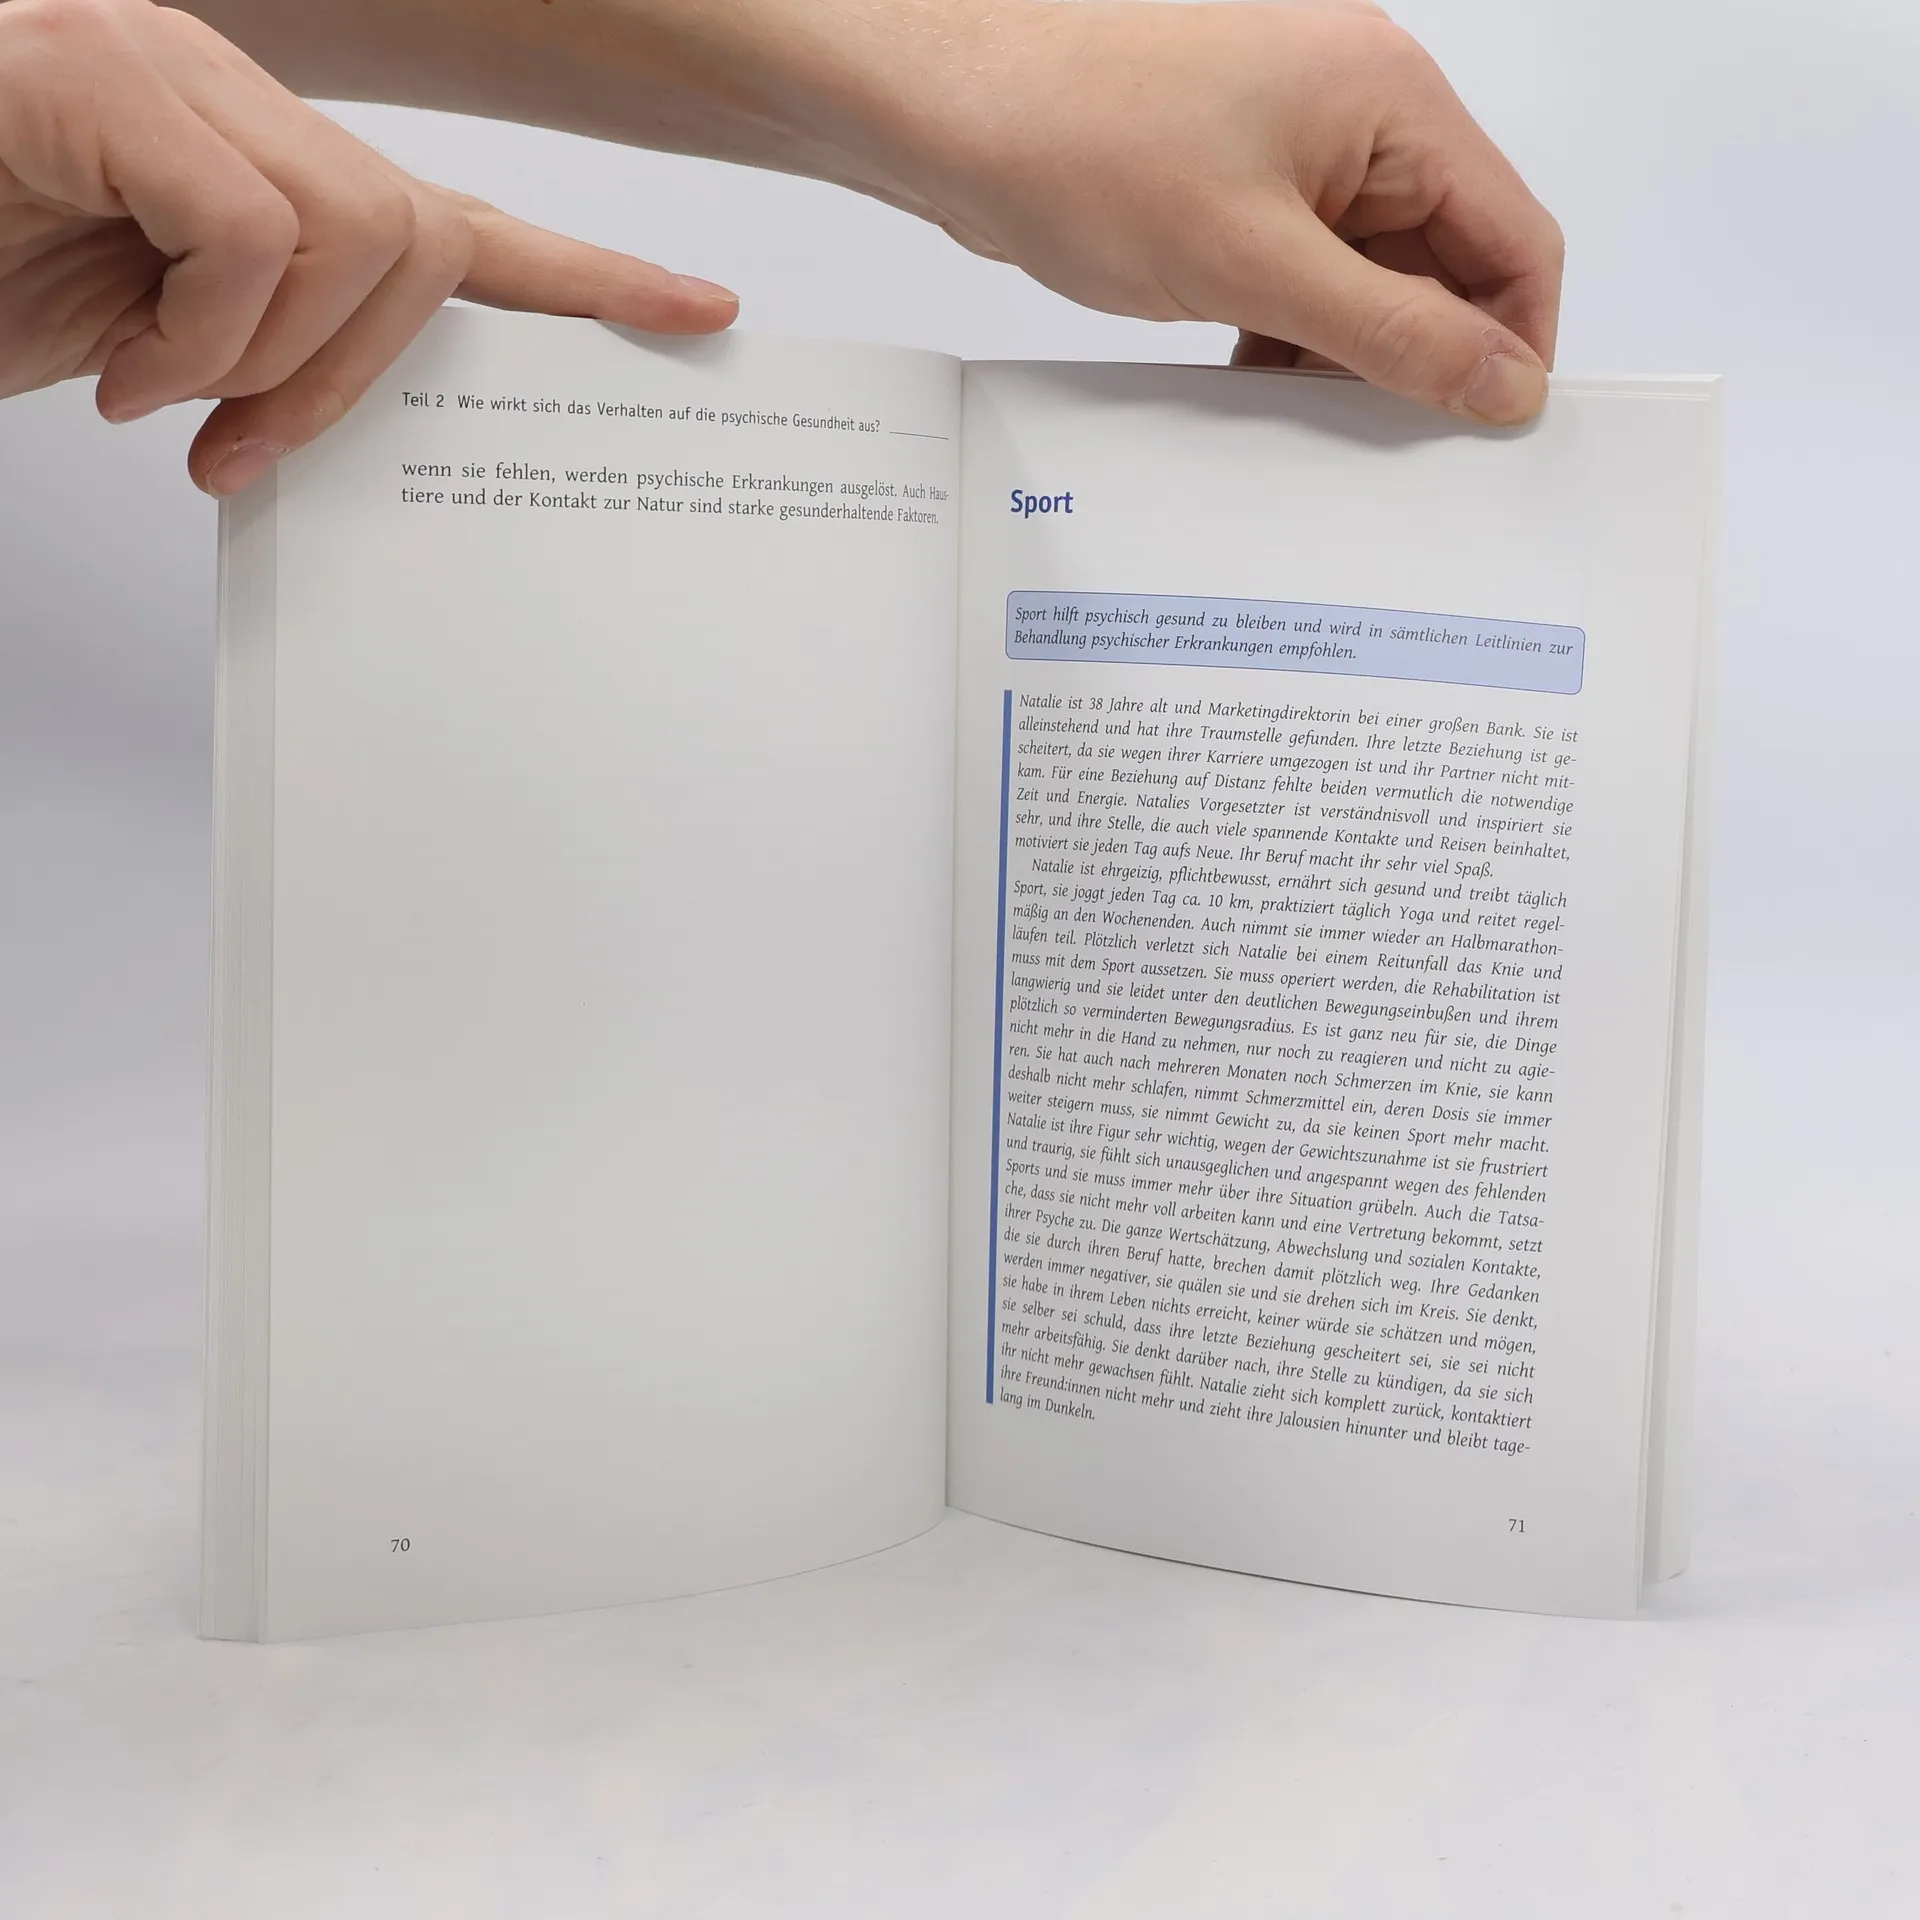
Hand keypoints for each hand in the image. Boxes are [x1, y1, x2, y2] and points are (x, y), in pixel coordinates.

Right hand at [0, 0, 736, 491]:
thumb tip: (344, 414)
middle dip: (356, 376)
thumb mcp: (157, 350)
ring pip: (353, 231)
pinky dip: (201, 332)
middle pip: (417, 235)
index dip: (581, 273)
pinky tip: (127, 368)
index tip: (697, 311)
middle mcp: (227, 95)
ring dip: (268, 360)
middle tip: (245, 447)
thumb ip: (268, 356)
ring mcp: (164, 69)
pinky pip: (250, 232)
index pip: (451, 217)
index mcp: (254, 164)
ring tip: (163, 397)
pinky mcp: (100, 73)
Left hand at [901, 1, 1560, 422]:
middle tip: (1386, 445)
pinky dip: (1291, 331)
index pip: (1514, 237)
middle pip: (1446, 261)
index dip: (1515, 341)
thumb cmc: (1083, 142)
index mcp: (1392, 102)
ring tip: (1299, 409)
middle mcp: (1358, 115)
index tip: (1488, 430)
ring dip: (1346, 351)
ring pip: (1370, 278)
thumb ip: (1391, 332)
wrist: (956, 112)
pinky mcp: (1240, 185)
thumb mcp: (1256, 265)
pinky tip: (1253, 377)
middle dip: (1420, 354)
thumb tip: (1498, 379)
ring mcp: (1296, 149)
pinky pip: (1304, 274)